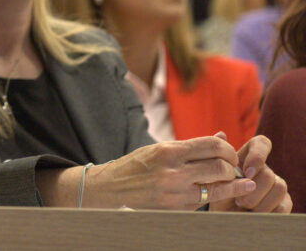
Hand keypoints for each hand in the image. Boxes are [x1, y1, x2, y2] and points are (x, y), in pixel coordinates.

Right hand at [89, 135, 254, 209]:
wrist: (111, 190)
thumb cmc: (135, 167)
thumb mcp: (159, 149)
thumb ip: (191, 146)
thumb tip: (221, 136)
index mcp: (168, 151)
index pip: (211, 145)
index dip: (228, 148)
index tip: (229, 152)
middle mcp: (173, 171)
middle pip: (220, 166)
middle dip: (232, 166)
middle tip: (233, 167)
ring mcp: (176, 193)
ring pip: (218, 187)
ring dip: (231, 183)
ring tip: (235, 180)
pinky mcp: (177, 209)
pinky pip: (206, 201)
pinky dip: (219, 195)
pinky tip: (227, 191)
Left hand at [209, 135, 290, 212]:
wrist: (221, 215)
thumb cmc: (216, 193)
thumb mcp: (213, 177)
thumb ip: (217, 158)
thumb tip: (221, 134)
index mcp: (247, 158)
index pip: (262, 143)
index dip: (258, 155)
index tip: (246, 171)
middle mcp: (264, 169)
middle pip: (268, 172)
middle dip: (253, 189)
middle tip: (238, 200)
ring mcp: (275, 185)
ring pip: (279, 186)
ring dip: (260, 201)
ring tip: (244, 207)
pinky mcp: (282, 202)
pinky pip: (283, 204)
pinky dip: (268, 211)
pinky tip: (254, 214)